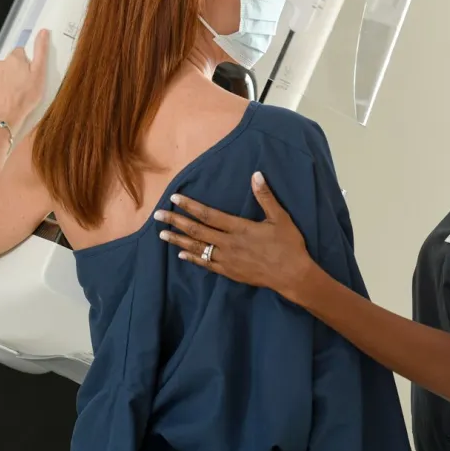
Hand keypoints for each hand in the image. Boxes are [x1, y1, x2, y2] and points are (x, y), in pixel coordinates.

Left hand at [0, 29, 49, 133]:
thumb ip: (41, 50)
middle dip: (20, 70)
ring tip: (20, 92)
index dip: (29, 62)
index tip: (33, 73)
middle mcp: (1, 63)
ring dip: (12, 78)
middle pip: (13, 62)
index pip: (22, 52)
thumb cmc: (26, 96)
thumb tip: (43, 32)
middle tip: (28, 84)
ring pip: (5, 72)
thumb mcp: (39, 72)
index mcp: (14, 57)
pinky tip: (11, 96)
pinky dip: (4, 87)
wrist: (8, 116)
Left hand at [154, 172, 315, 302]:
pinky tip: (181, 254)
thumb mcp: (279, 217)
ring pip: (197, 248)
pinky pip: (206, 264)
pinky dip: (192, 258)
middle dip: (176, 221)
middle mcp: (228, 243)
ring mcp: (227, 259)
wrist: (292, 275)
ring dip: (178, 240)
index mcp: (239, 228)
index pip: (208, 214)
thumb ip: (265, 196)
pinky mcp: (229, 272)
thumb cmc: (288, 245)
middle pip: (196, 231)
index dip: (190, 206)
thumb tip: (256, 175)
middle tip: (158, 215)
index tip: (174, 198)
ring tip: (162, 234)